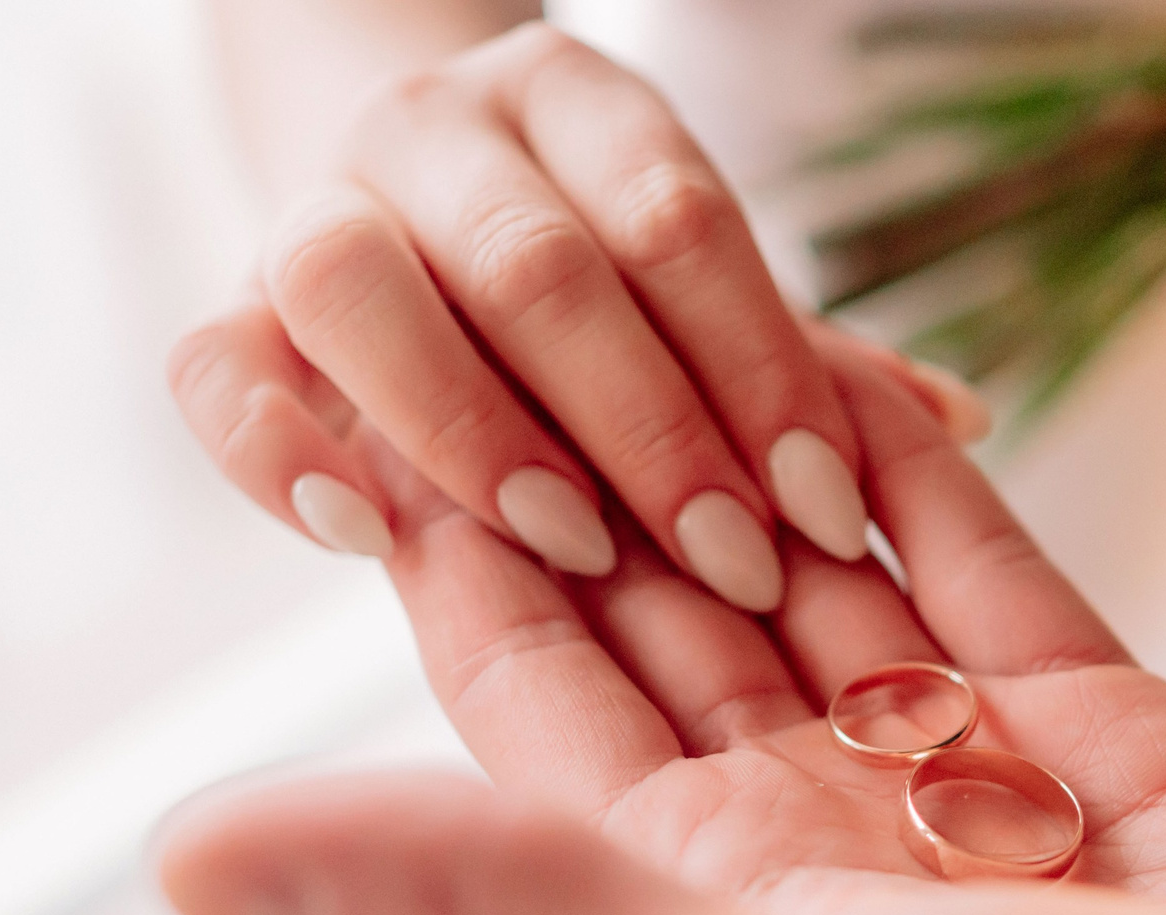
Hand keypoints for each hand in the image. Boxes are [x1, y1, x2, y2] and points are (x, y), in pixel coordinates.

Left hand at [158, 341, 1165, 914]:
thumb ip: (488, 914)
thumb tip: (182, 861)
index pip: (513, 682)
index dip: (431, 521)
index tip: (358, 356)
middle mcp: (792, 840)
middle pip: (644, 598)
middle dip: (576, 440)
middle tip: (509, 262)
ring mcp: (943, 773)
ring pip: (798, 552)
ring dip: (728, 423)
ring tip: (651, 265)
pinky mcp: (1089, 719)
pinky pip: (960, 548)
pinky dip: (898, 444)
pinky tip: (824, 340)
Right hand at [170, 23, 873, 611]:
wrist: (408, 214)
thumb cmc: (594, 288)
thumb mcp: (699, 299)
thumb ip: (800, 357)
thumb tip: (955, 426)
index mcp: (578, 104)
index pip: (676, 218)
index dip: (755, 366)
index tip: (825, 509)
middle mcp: (438, 131)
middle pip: (532, 261)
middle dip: (642, 424)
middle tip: (728, 559)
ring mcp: (317, 207)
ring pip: (352, 284)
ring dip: (467, 425)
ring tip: (565, 542)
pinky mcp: (226, 309)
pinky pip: (210, 370)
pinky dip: (272, 452)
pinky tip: (362, 534)